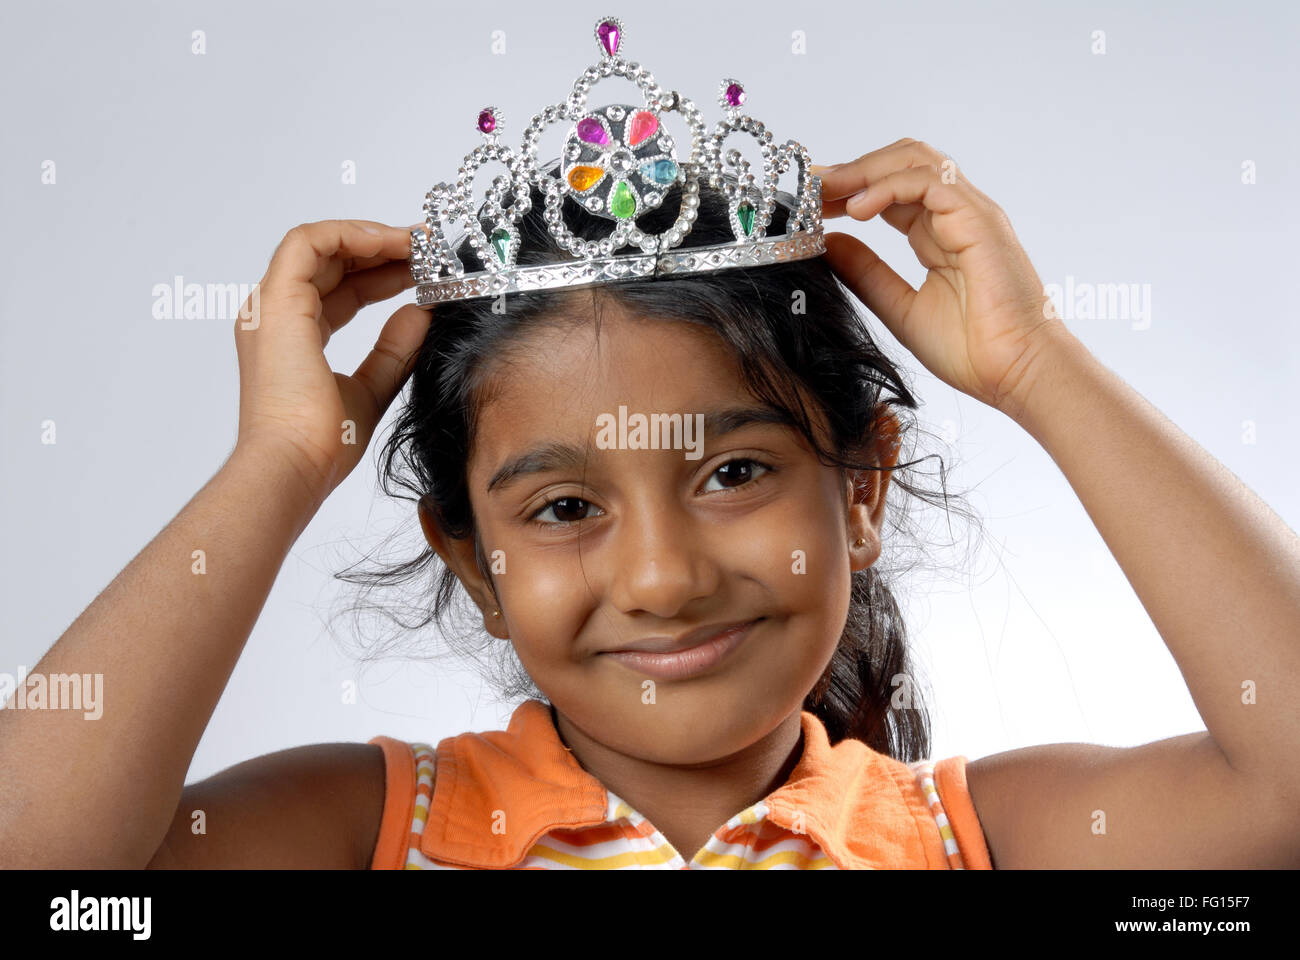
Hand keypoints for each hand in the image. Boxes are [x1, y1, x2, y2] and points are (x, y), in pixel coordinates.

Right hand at [232, 219, 427, 501]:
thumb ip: (394, 350)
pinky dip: (349, 235)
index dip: (383, 275)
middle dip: (383, 250)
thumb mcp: (373, 389)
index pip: (341, 291)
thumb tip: (421, 314)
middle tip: (430, 248)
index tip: (425, 272)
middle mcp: (277, 317)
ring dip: (370, 237)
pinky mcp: (276, 302)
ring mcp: (271, 307)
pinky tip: (390, 243)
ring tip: (417, 242)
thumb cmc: (323, 445)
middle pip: (331, 263)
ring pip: (318, 245)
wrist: (296, 465)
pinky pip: (308, 243)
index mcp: (294, 338)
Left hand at [812, 138, 1075, 419]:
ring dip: (864, 170)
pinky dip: (889, 187)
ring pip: (915, 161)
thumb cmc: (973, 351)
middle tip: (809, 190)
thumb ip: (866, 274)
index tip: (808, 203)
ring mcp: (970, 213)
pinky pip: (930, 183)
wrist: (1016, 374)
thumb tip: (829, 244)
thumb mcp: (899, 308)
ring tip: (826, 193)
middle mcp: (956, 215)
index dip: (847, 189)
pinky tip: (857, 209)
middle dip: (851, 170)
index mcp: (938, 233)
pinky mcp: (980, 221)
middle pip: (900, 161)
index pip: (888, 189)